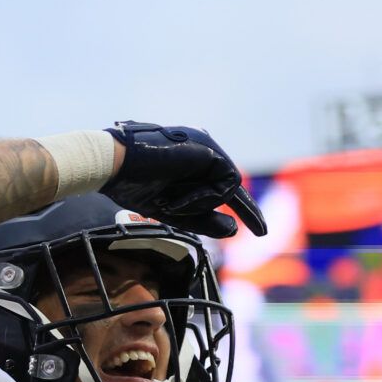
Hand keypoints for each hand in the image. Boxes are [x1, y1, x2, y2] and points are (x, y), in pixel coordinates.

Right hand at [102, 121, 266, 238]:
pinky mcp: (211, 151)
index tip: (255, 230)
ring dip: (199, 205)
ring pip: (226, 189)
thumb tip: (234, 229)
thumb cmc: (135, 186)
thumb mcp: (175, 212)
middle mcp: (205, 154)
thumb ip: (204, 221)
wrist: (117, 165)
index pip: (222, 189)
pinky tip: (178, 198)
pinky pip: (225, 184)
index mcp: (193, 164)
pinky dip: (204, 198)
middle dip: (249, 211)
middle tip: (263, 232)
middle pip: (232, 188)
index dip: (242, 210)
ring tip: (170, 204)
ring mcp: (209, 149)